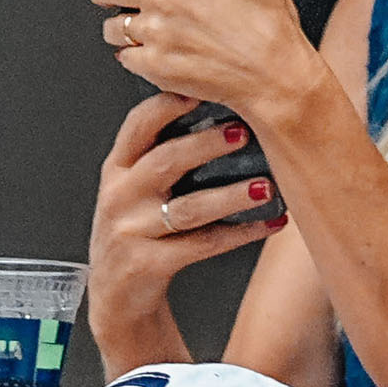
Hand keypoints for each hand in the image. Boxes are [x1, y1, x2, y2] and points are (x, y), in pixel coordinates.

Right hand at [87, 91, 285, 342]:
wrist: (117, 299)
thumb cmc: (137, 233)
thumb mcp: (134, 191)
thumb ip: (162, 156)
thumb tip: (227, 114)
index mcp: (117, 170)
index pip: (138, 125)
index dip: (169, 103)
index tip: (205, 87)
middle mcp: (119, 197)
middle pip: (165, 161)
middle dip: (206, 144)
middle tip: (245, 131)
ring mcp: (131, 233)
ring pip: (188, 209)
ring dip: (231, 196)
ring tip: (266, 186)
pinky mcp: (147, 266)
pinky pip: (202, 246)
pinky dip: (240, 234)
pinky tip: (270, 223)